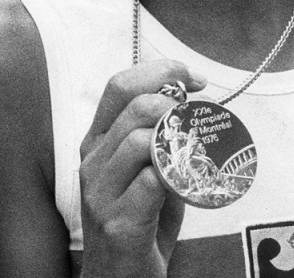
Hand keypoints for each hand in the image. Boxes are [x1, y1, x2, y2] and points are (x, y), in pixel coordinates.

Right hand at [78, 60, 206, 277]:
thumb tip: (190, 102)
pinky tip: (184, 188)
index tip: (193, 79)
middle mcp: (93, 161)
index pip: (121, 85)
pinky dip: (175, 179)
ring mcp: (101, 191)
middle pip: (135, 106)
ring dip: (178, 143)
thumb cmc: (139, 222)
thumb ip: (159, 137)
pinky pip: (152, 183)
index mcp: (97, 141)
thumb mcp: (145, 170)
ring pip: (141, 140)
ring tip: (194, 158)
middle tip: (200, 121)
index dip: (161, 71)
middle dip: (177, 105)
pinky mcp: (118, 222)